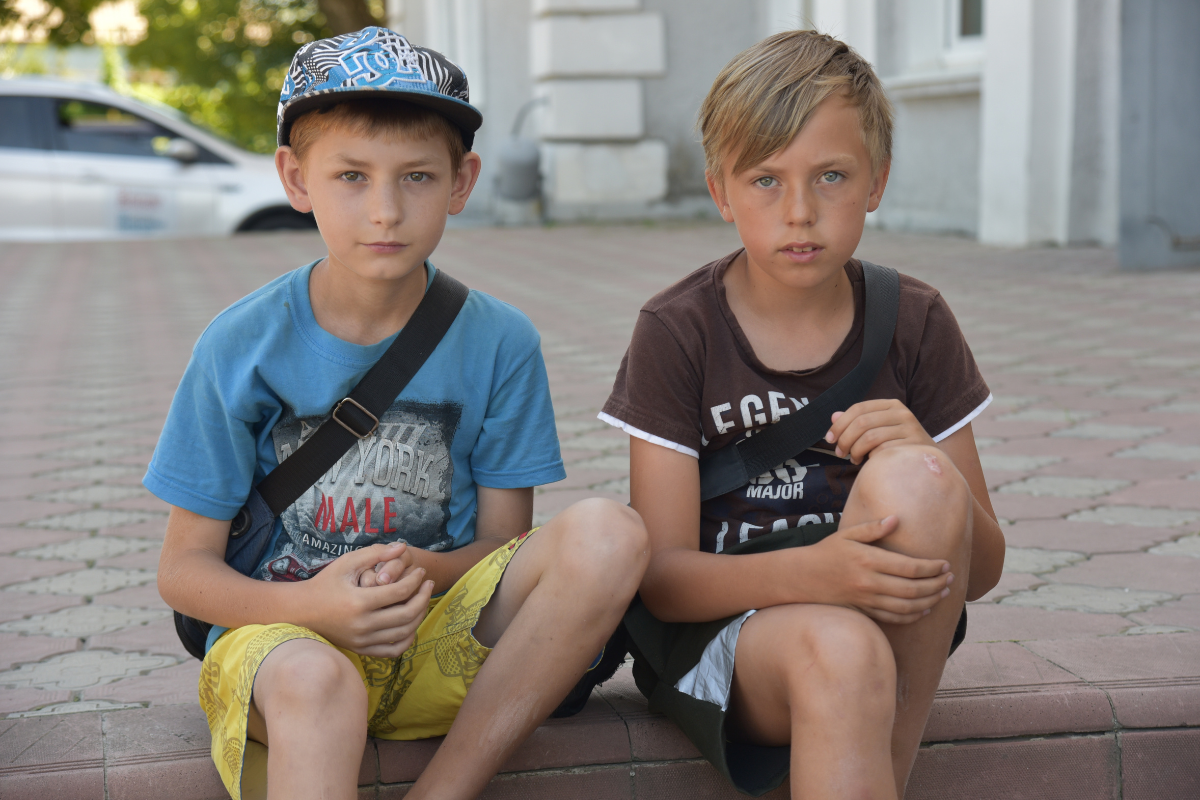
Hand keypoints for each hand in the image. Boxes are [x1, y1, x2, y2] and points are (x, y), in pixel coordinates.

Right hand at [301, 542, 434, 656]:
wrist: (301, 611)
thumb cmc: (325, 583)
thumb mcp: (347, 563)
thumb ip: (375, 553)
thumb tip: (402, 547)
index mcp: (359, 602)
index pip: (399, 592)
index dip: (415, 580)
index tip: (420, 571)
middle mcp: (362, 625)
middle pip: (407, 614)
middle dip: (423, 597)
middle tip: (428, 584)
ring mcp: (362, 641)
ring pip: (404, 633)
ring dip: (420, 616)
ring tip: (423, 600)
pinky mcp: (361, 650)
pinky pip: (393, 651)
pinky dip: (407, 639)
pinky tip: (411, 624)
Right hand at [800, 516, 953, 623]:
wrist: (803, 577)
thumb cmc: (827, 552)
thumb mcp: (847, 534)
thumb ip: (873, 528)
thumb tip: (896, 519)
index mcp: (868, 560)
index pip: (909, 567)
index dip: (931, 568)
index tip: (945, 564)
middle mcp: (869, 582)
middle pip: (912, 588)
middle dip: (936, 585)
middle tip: (951, 579)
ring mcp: (866, 600)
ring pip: (906, 606)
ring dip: (929, 601)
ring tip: (943, 593)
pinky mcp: (864, 611)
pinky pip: (893, 618)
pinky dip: (912, 616)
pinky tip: (924, 610)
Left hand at [825, 399, 934, 463]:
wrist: (930, 461)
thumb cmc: (898, 445)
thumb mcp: (878, 429)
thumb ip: (857, 423)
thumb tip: (833, 416)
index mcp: (891, 405)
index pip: (859, 408)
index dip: (840, 424)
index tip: (829, 438)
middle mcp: (903, 413)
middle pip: (862, 423)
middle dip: (845, 439)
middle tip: (840, 453)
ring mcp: (910, 429)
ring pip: (870, 437)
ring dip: (855, 451)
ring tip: (853, 459)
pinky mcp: (914, 446)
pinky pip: (883, 452)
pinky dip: (871, 458)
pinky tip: (869, 463)